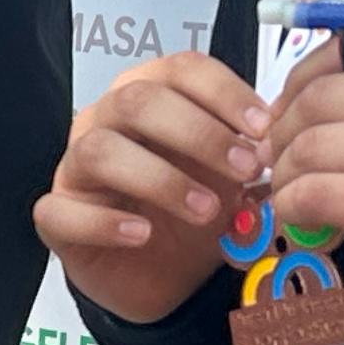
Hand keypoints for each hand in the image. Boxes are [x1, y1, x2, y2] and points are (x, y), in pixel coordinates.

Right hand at [35, 52, 266, 323]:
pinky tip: (142, 235)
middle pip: (137, 100)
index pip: (180, 69)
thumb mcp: (232, 181)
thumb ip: (253, 158)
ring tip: (206, 210)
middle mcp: (105, 121)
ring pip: (99, 150)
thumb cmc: (192, 212)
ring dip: (161, 178)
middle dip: (199, 132)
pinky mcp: (57, 217)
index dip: (223, 91)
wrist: (163, 275)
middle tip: (245, 168)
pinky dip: (104, 223)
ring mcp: (75, 169)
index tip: (264, 126)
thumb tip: (286, 144)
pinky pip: (62, 211)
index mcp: (150, 96)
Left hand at [262, 29, 343, 319]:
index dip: (299, 85)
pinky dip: (296, 206)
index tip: (289, 113)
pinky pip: (320, 193)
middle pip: (318, 97)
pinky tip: (304, 218)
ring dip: (287, 175)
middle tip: (279, 160)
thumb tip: (321, 104)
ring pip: (311, 145)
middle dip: (284, 132)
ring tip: (292, 192)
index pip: (343, 50)